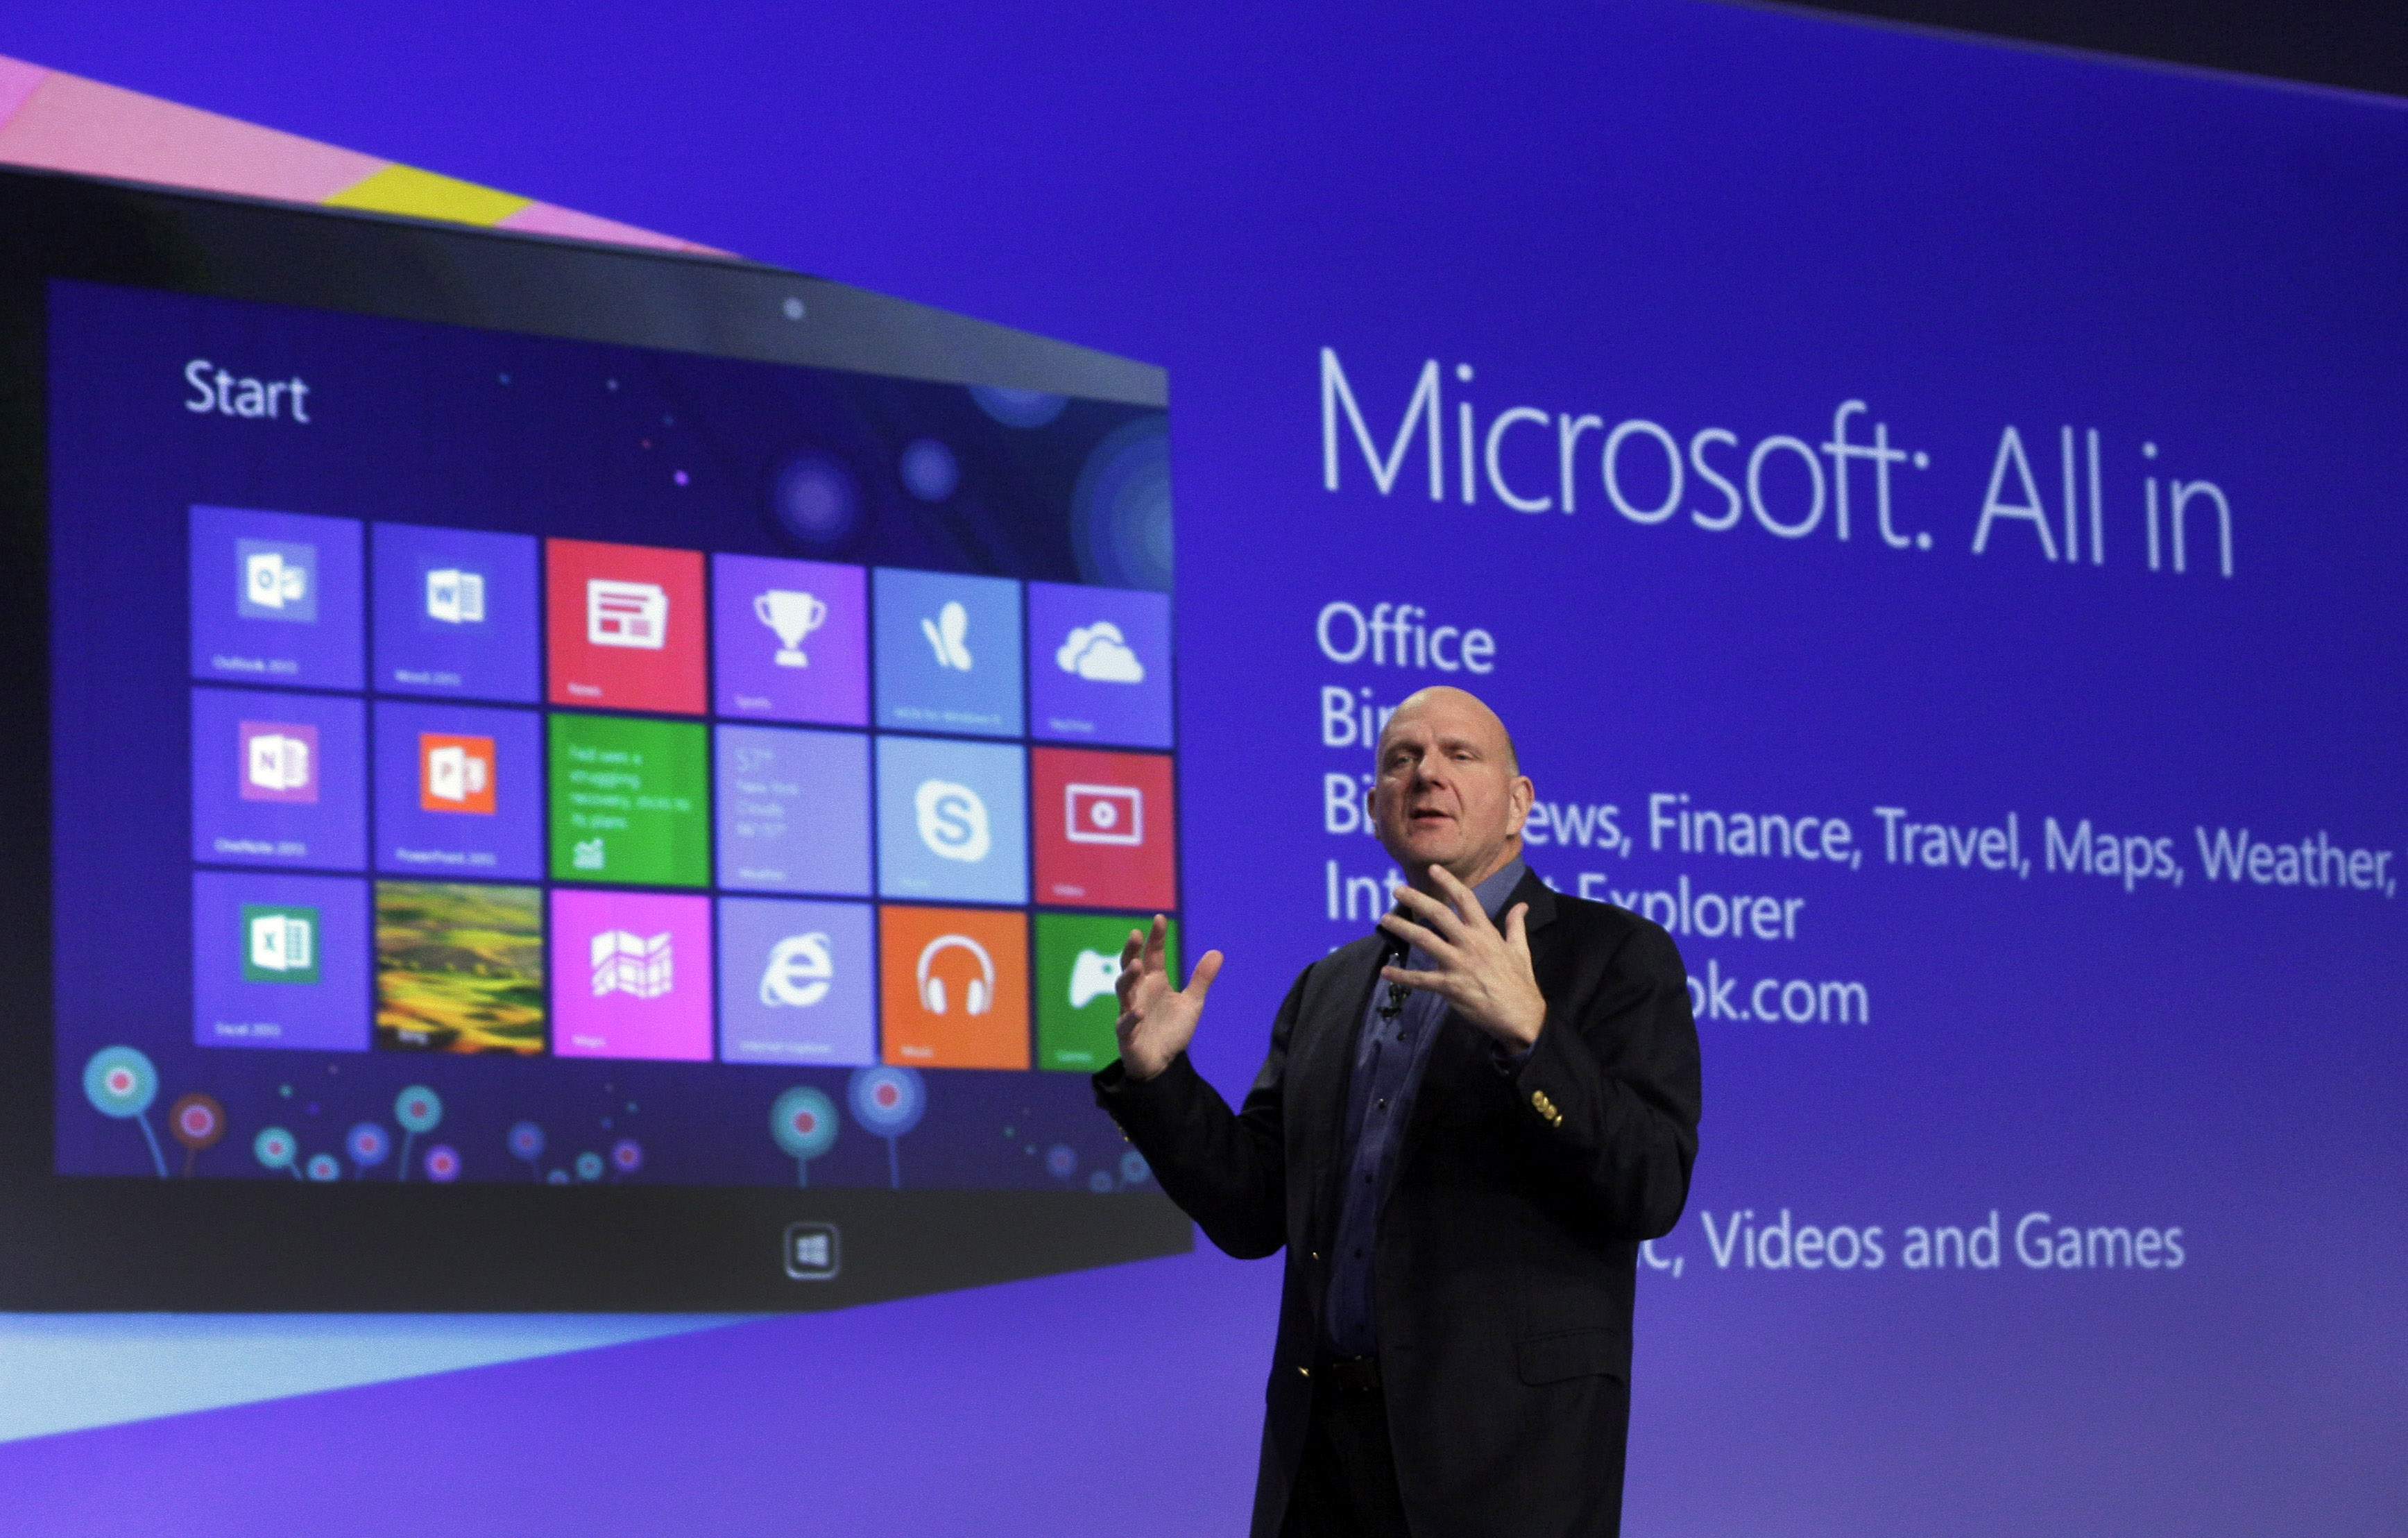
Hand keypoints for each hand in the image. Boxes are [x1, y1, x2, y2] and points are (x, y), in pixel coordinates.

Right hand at [1115, 915, 1224, 1080]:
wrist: (1162, 1064)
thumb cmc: (1171, 1030)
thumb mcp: (1192, 1003)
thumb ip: (1201, 979)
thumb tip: (1218, 952)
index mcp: (1154, 982)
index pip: (1152, 955)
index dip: (1155, 938)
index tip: (1160, 918)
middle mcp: (1139, 993)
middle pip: (1130, 967)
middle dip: (1131, 950)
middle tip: (1135, 934)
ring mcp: (1130, 1012)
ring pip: (1123, 991)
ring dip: (1127, 978)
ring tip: (1135, 965)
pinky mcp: (1127, 1034)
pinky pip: (1125, 1024)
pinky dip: (1131, 1017)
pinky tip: (1138, 1010)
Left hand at [1378, 867, 1545, 1048]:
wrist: (1521, 1015)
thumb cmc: (1520, 983)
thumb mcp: (1521, 949)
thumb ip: (1516, 925)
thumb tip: (1522, 905)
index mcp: (1486, 933)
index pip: (1465, 899)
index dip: (1449, 882)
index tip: (1433, 869)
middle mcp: (1470, 943)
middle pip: (1438, 914)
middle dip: (1416, 899)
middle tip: (1397, 890)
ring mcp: (1458, 964)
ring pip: (1424, 940)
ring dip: (1402, 929)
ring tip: (1385, 920)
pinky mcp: (1450, 986)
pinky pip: (1420, 979)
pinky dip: (1402, 976)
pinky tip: (1386, 971)